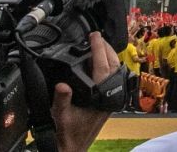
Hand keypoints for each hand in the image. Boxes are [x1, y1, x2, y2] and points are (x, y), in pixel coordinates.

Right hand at [52, 32, 120, 151]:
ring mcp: (110, 100)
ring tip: (99, 46)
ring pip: (115, 72)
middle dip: (106, 49)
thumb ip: (61, 100)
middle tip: (97, 37)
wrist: (72, 149)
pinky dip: (107, 68)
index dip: (98, 48)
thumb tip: (62, 86)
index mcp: (101, 98)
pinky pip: (111, 79)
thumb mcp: (60, 116)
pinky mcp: (108, 103)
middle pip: (114, 66)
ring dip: (108, 57)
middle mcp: (109, 97)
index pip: (103, 67)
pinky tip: (99, 65)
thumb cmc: (67, 135)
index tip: (94, 36)